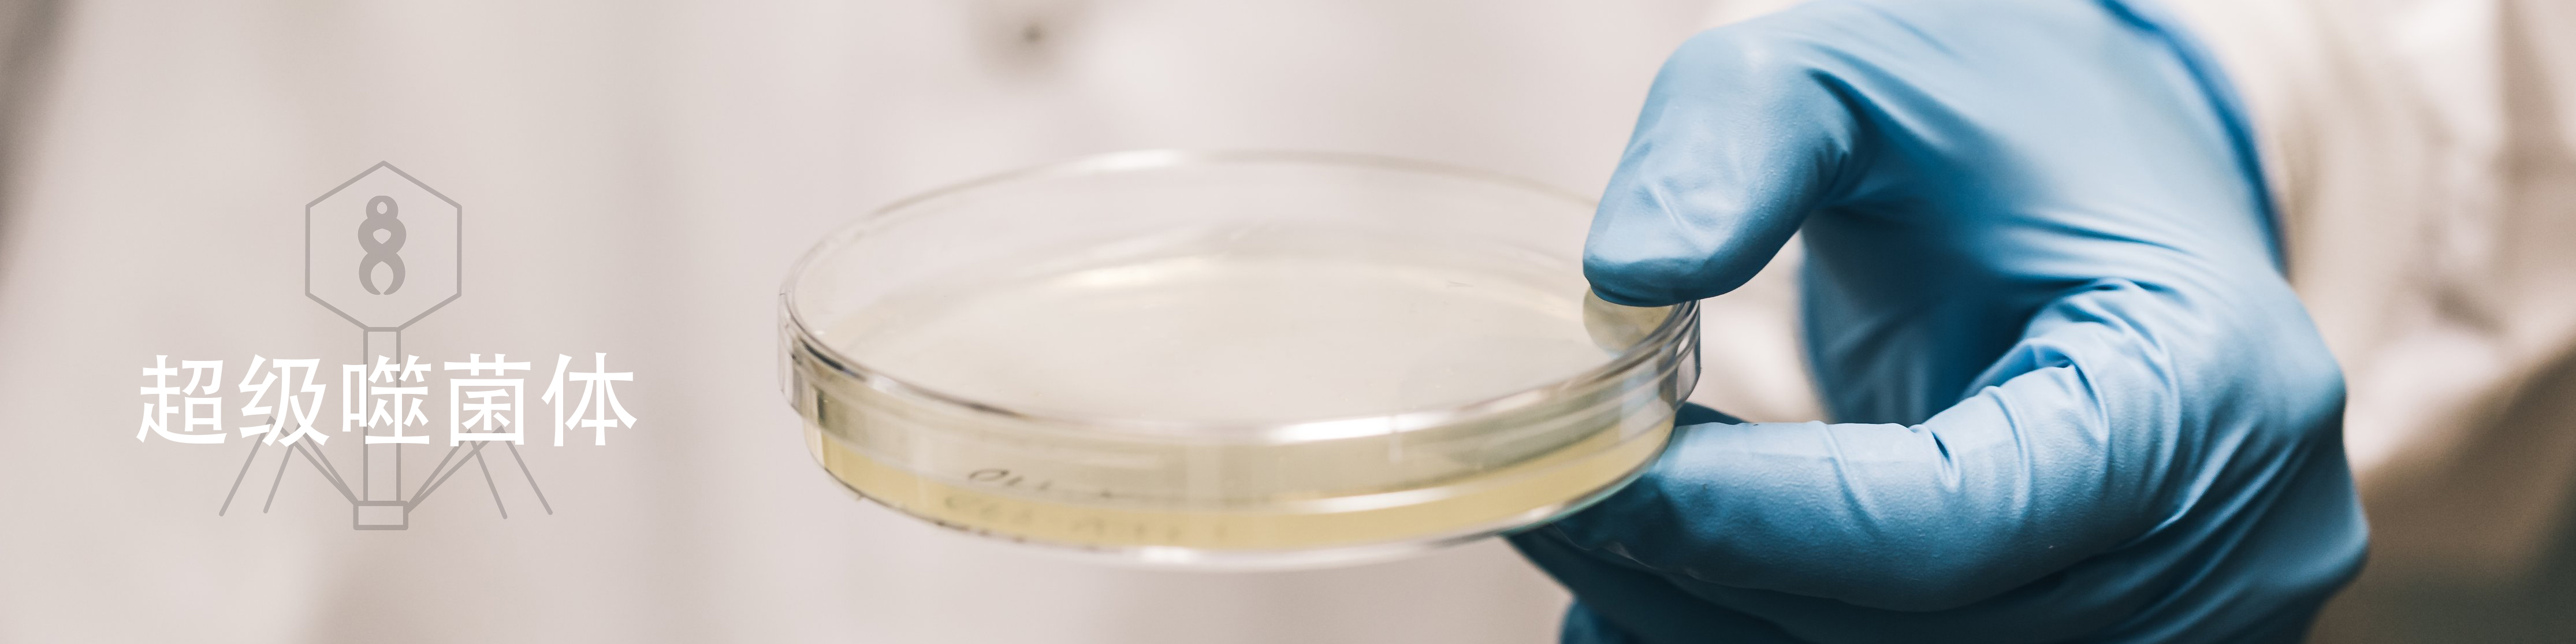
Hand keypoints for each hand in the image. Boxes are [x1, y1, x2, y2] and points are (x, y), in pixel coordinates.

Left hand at [1509, 1, 2365, 640]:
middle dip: (1715, 580)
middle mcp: (2241, 536)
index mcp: (2212, 382)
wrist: (2114, 170)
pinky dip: (1783, 639)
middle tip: (1556, 505)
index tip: (1598, 474)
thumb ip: (1738, 140)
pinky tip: (1675, 587)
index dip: (1756, 524)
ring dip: (1728, 628)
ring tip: (1599, 542)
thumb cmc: (1995, 110)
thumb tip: (1625, 277)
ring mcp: (2204, 620)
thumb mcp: (1857, 62)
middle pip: (1925, 628)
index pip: (1954, 524)